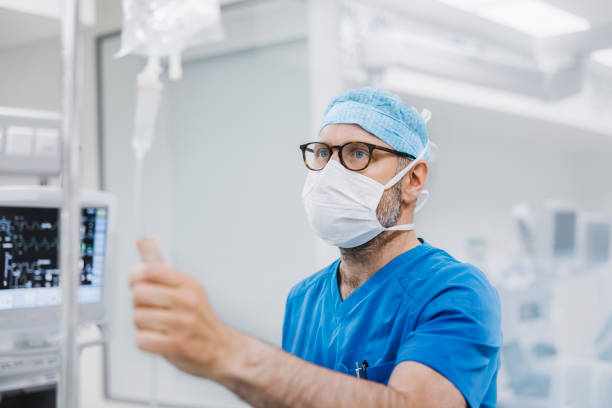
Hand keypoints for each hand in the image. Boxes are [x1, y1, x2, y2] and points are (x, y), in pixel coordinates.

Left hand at [129, 255, 236, 379]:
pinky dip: (146, 341)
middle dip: (139, 303)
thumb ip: (160, 265)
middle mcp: (186, 301)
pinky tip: (159, 339)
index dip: (137, 277)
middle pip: (138, 293)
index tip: (140, 284)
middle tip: (152, 309)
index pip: (151, 270)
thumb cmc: (198, 317)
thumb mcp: (186, 286)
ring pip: (137, 317)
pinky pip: (141, 339)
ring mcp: (181, 323)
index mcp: (189, 284)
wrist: (221, 348)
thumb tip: (143, 240)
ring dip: (142, 324)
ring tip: (158, 326)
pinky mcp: (175, 345)